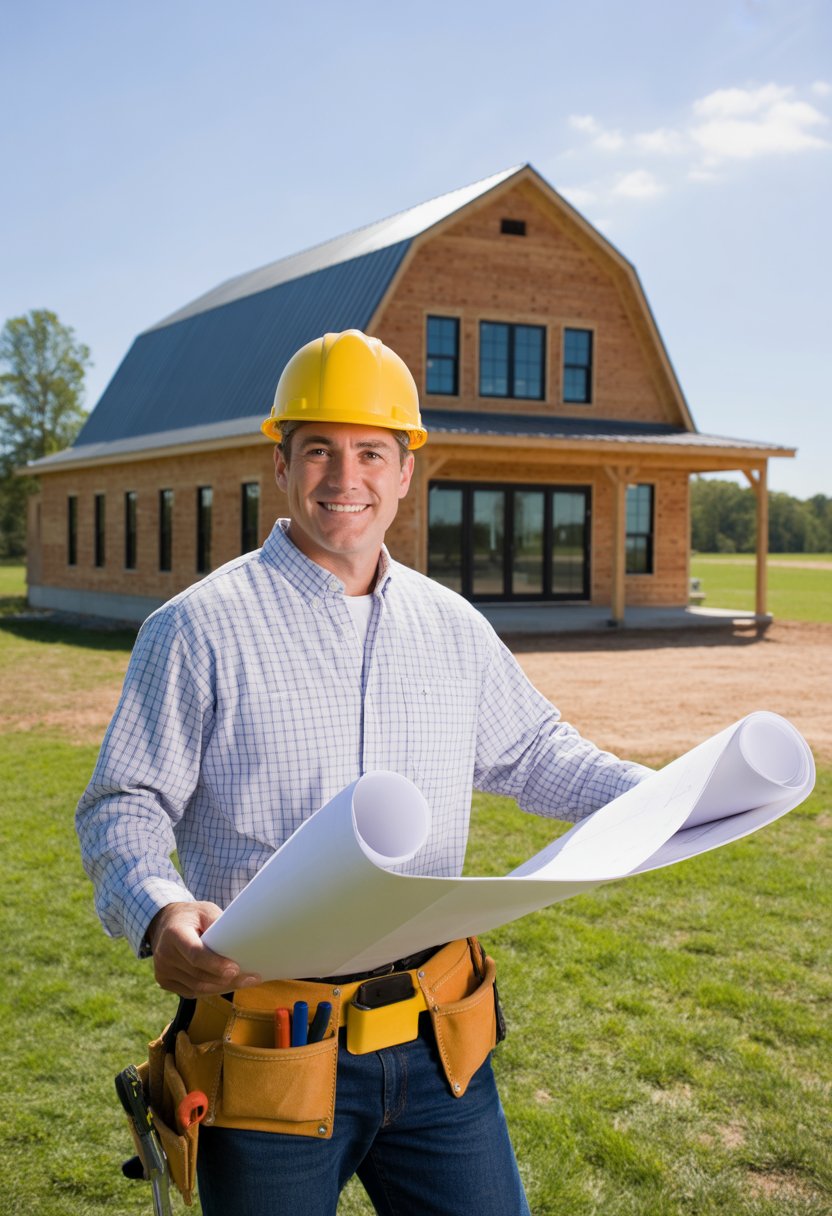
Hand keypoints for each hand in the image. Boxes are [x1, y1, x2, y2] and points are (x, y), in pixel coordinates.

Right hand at [146, 901, 260, 996]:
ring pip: (197, 987)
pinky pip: (191, 992)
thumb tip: (240, 941)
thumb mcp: (205, 911)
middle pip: (198, 974)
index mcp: (174, 933)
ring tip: (246, 982)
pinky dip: (211, 990)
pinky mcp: (164, 981)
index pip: (195, 954)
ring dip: (223, 987)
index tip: (235, 969)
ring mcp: (162, 970)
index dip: (216, 964)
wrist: (165, 923)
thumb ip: (218, 924)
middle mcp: (164, 954)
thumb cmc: (192, 916)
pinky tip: (228, 985)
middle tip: (252, 978)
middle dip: (227, 979)